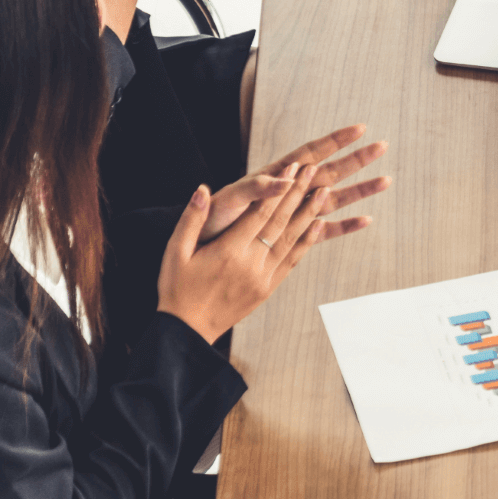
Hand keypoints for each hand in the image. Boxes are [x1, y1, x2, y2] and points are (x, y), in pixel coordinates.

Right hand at [158, 174, 328, 344]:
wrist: (187, 330)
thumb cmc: (176, 288)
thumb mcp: (174, 252)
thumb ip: (191, 220)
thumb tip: (202, 189)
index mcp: (228, 251)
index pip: (260, 213)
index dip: (278, 188)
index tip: (292, 168)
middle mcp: (251, 263)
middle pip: (281, 222)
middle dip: (298, 193)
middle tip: (313, 170)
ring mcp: (263, 277)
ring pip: (292, 239)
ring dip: (309, 213)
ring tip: (323, 191)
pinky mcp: (268, 288)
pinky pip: (293, 260)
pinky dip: (307, 241)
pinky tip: (318, 226)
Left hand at [198, 123, 389, 244]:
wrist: (202, 248)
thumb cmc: (211, 219)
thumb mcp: (230, 199)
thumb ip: (257, 188)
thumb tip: (286, 178)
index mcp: (275, 175)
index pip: (310, 153)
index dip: (334, 141)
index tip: (359, 128)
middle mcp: (291, 190)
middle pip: (331, 170)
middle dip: (357, 159)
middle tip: (383, 146)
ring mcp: (295, 211)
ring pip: (335, 198)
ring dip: (359, 190)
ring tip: (385, 181)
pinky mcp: (294, 233)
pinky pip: (325, 229)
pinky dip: (345, 226)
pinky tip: (365, 221)